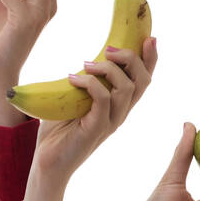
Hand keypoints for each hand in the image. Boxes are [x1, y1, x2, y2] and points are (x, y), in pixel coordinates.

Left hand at [30, 37, 158, 181]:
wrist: (48, 163)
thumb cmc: (58, 131)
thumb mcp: (73, 100)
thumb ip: (84, 83)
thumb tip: (84, 62)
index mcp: (119, 105)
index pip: (144, 79)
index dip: (151, 59)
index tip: (149, 37)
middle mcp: (120, 113)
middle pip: (143, 81)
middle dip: (132, 57)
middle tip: (109, 48)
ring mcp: (111, 122)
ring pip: (126, 88)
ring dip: (108, 70)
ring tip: (86, 63)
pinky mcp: (97, 129)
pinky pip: (103, 100)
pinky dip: (90, 84)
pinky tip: (73, 79)